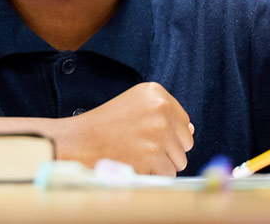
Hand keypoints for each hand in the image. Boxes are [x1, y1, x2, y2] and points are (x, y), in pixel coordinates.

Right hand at [59, 82, 193, 175]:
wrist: (78, 141)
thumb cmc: (104, 126)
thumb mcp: (133, 106)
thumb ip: (163, 114)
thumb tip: (191, 130)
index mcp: (156, 92)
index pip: (184, 122)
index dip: (167, 134)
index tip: (144, 134)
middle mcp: (161, 108)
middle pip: (186, 142)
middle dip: (167, 150)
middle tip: (140, 147)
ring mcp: (158, 132)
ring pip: (179, 161)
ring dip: (160, 164)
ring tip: (136, 155)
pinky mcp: (153, 155)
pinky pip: (168, 175)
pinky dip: (153, 175)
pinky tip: (134, 164)